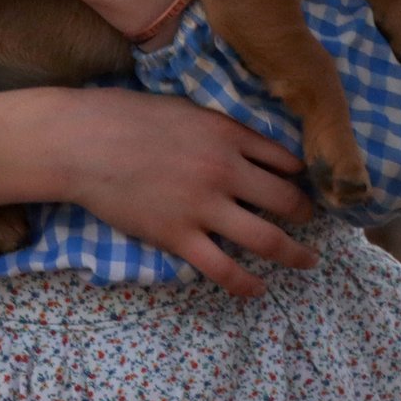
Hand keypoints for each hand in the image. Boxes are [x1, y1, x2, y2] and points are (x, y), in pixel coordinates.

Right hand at [0, 86, 317, 297]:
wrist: (86, 142)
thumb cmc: (131, 118)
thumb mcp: (188, 111)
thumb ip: (222, 130)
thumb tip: (250, 145)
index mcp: (229, 135)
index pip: (285, 159)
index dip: (303, 175)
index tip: (310, 185)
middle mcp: (225, 170)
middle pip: (285, 199)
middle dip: (307, 215)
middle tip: (314, 223)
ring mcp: (203, 206)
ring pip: (266, 239)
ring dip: (294, 253)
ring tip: (307, 261)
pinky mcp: (178, 237)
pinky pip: (223, 269)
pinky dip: (246, 283)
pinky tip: (257, 289)